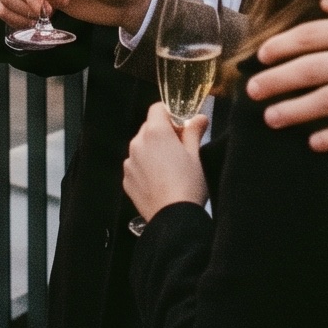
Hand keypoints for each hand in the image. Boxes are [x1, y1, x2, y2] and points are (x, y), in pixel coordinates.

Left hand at [121, 103, 208, 219]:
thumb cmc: (188, 184)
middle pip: (148, 127)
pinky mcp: (126, 180)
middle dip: (163, 133)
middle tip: (180, 149)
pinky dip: (146, 168)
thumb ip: (194, 132)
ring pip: (141, 148)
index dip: (170, 114)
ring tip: (170, 169)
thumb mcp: (195, 155)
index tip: (181, 127)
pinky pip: (136, 166)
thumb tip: (200, 117)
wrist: (173, 218)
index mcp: (155, 132)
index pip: (157, 108)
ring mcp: (129, 162)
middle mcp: (137, 143)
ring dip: (153, 151)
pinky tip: (160, 182)